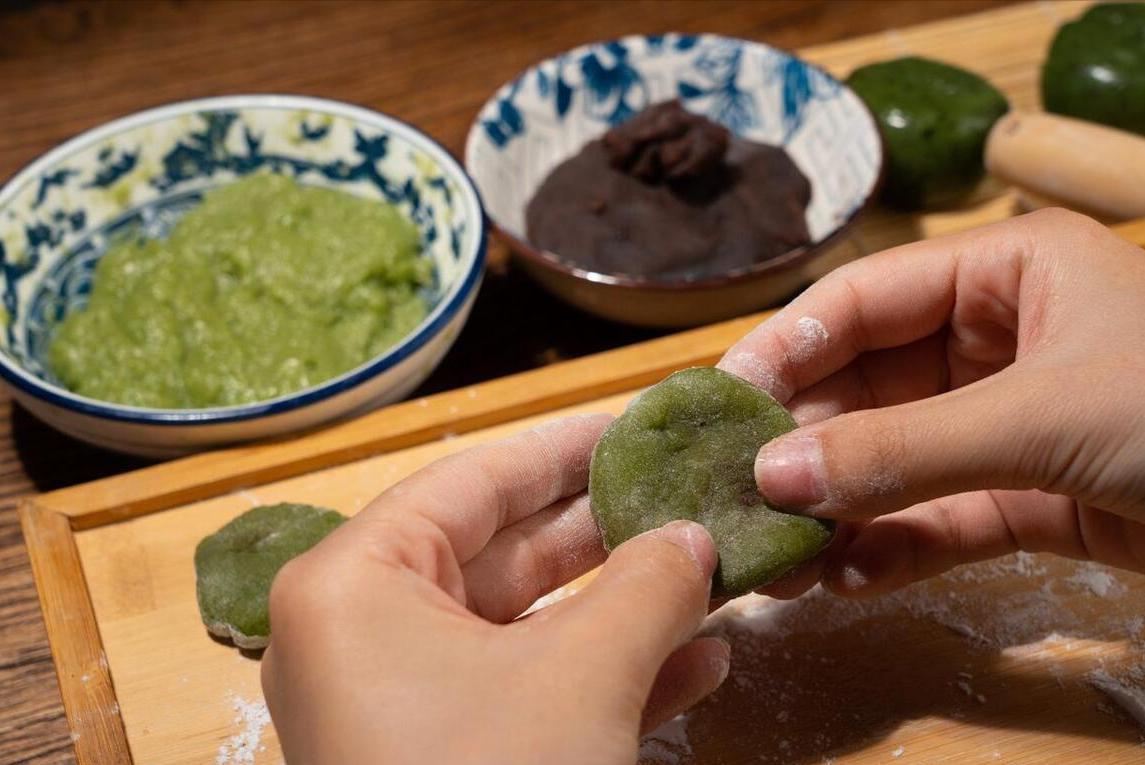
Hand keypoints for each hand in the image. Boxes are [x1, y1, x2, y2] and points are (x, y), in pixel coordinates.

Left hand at [261, 414, 728, 764]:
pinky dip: (605, 676)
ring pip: (526, 629)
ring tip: (707, 571)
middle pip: (502, 553)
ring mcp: (402, 703)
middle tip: (685, 493)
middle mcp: (364, 634)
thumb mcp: (582, 678)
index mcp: (355, 585)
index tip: (635, 423)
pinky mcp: (444, 758)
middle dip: (604, 533)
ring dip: (621, 608)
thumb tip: (695, 537)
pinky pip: (527, 692)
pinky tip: (698, 662)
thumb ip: (646, 589)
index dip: (560, 449)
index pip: (469, 481)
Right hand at [718, 209, 1144, 598]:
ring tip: (778, 564)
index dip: (784, 351)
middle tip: (734, 500)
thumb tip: (772, 477)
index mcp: (1002, 274)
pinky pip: (938, 520)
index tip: (720, 409)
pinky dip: (891, 550)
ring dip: (836, 513)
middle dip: (803, 449)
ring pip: (893, 465)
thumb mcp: (1043, 418)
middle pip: (864, 390)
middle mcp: (995, 342)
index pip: (860, 301)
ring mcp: (1006, 427)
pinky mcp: (1028, 501)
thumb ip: (905, 449)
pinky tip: (844, 579)